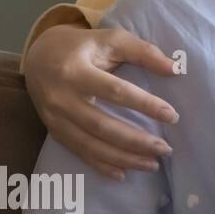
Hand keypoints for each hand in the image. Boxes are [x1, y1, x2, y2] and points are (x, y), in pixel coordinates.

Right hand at [25, 24, 179, 179]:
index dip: (145, 104)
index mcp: (75, 70)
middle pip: (101, 125)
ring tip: (153, 164)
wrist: (39, 56)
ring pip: (89, 144)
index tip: (173, 116)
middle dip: (135, 141)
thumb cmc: (84, 46)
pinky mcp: (53, 129)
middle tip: (165, 149)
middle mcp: (61, 97)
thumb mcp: (112, 39)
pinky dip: (100, 165)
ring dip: (122, 158)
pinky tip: (123, 174)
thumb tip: (175, 69)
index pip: (115, 91)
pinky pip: (77, 151)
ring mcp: (54, 117)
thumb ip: (143, 52)